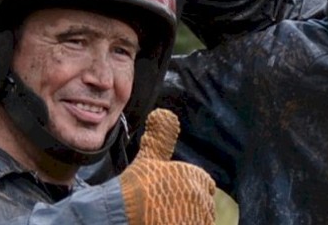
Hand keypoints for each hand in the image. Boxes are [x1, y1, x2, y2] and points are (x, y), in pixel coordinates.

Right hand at [120, 109, 216, 223]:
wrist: (121, 211)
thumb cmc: (134, 186)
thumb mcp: (148, 158)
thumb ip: (160, 138)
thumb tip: (163, 113)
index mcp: (195, 176)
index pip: (206, 185)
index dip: (192, 191)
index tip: (176, 198)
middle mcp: (202, 195)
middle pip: (204, 206)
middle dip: (191, 209)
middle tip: (169, 211)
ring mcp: (198, 217)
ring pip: (201, 220)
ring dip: (189, 219)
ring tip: (168, 218)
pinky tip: (169, 223)